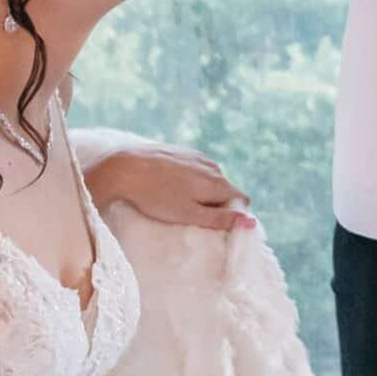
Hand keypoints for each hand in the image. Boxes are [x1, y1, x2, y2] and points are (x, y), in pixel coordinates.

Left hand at [91, 143, 254, 232]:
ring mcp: (197, 156)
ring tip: (177, 201)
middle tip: (192, 216)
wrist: (125, 168)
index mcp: (218, 182)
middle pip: (226, 189)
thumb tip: (251, 222)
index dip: (233, 214)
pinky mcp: (182, 151)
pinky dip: (189, 179)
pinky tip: (169, 185)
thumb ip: (220, 219)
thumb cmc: (156, 197)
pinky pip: (196, 168)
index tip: (214, 224)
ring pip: (210, 178)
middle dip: (216, 204)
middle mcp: (213, 166)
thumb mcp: (189, 214)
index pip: (243, 200)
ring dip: (202, 191)